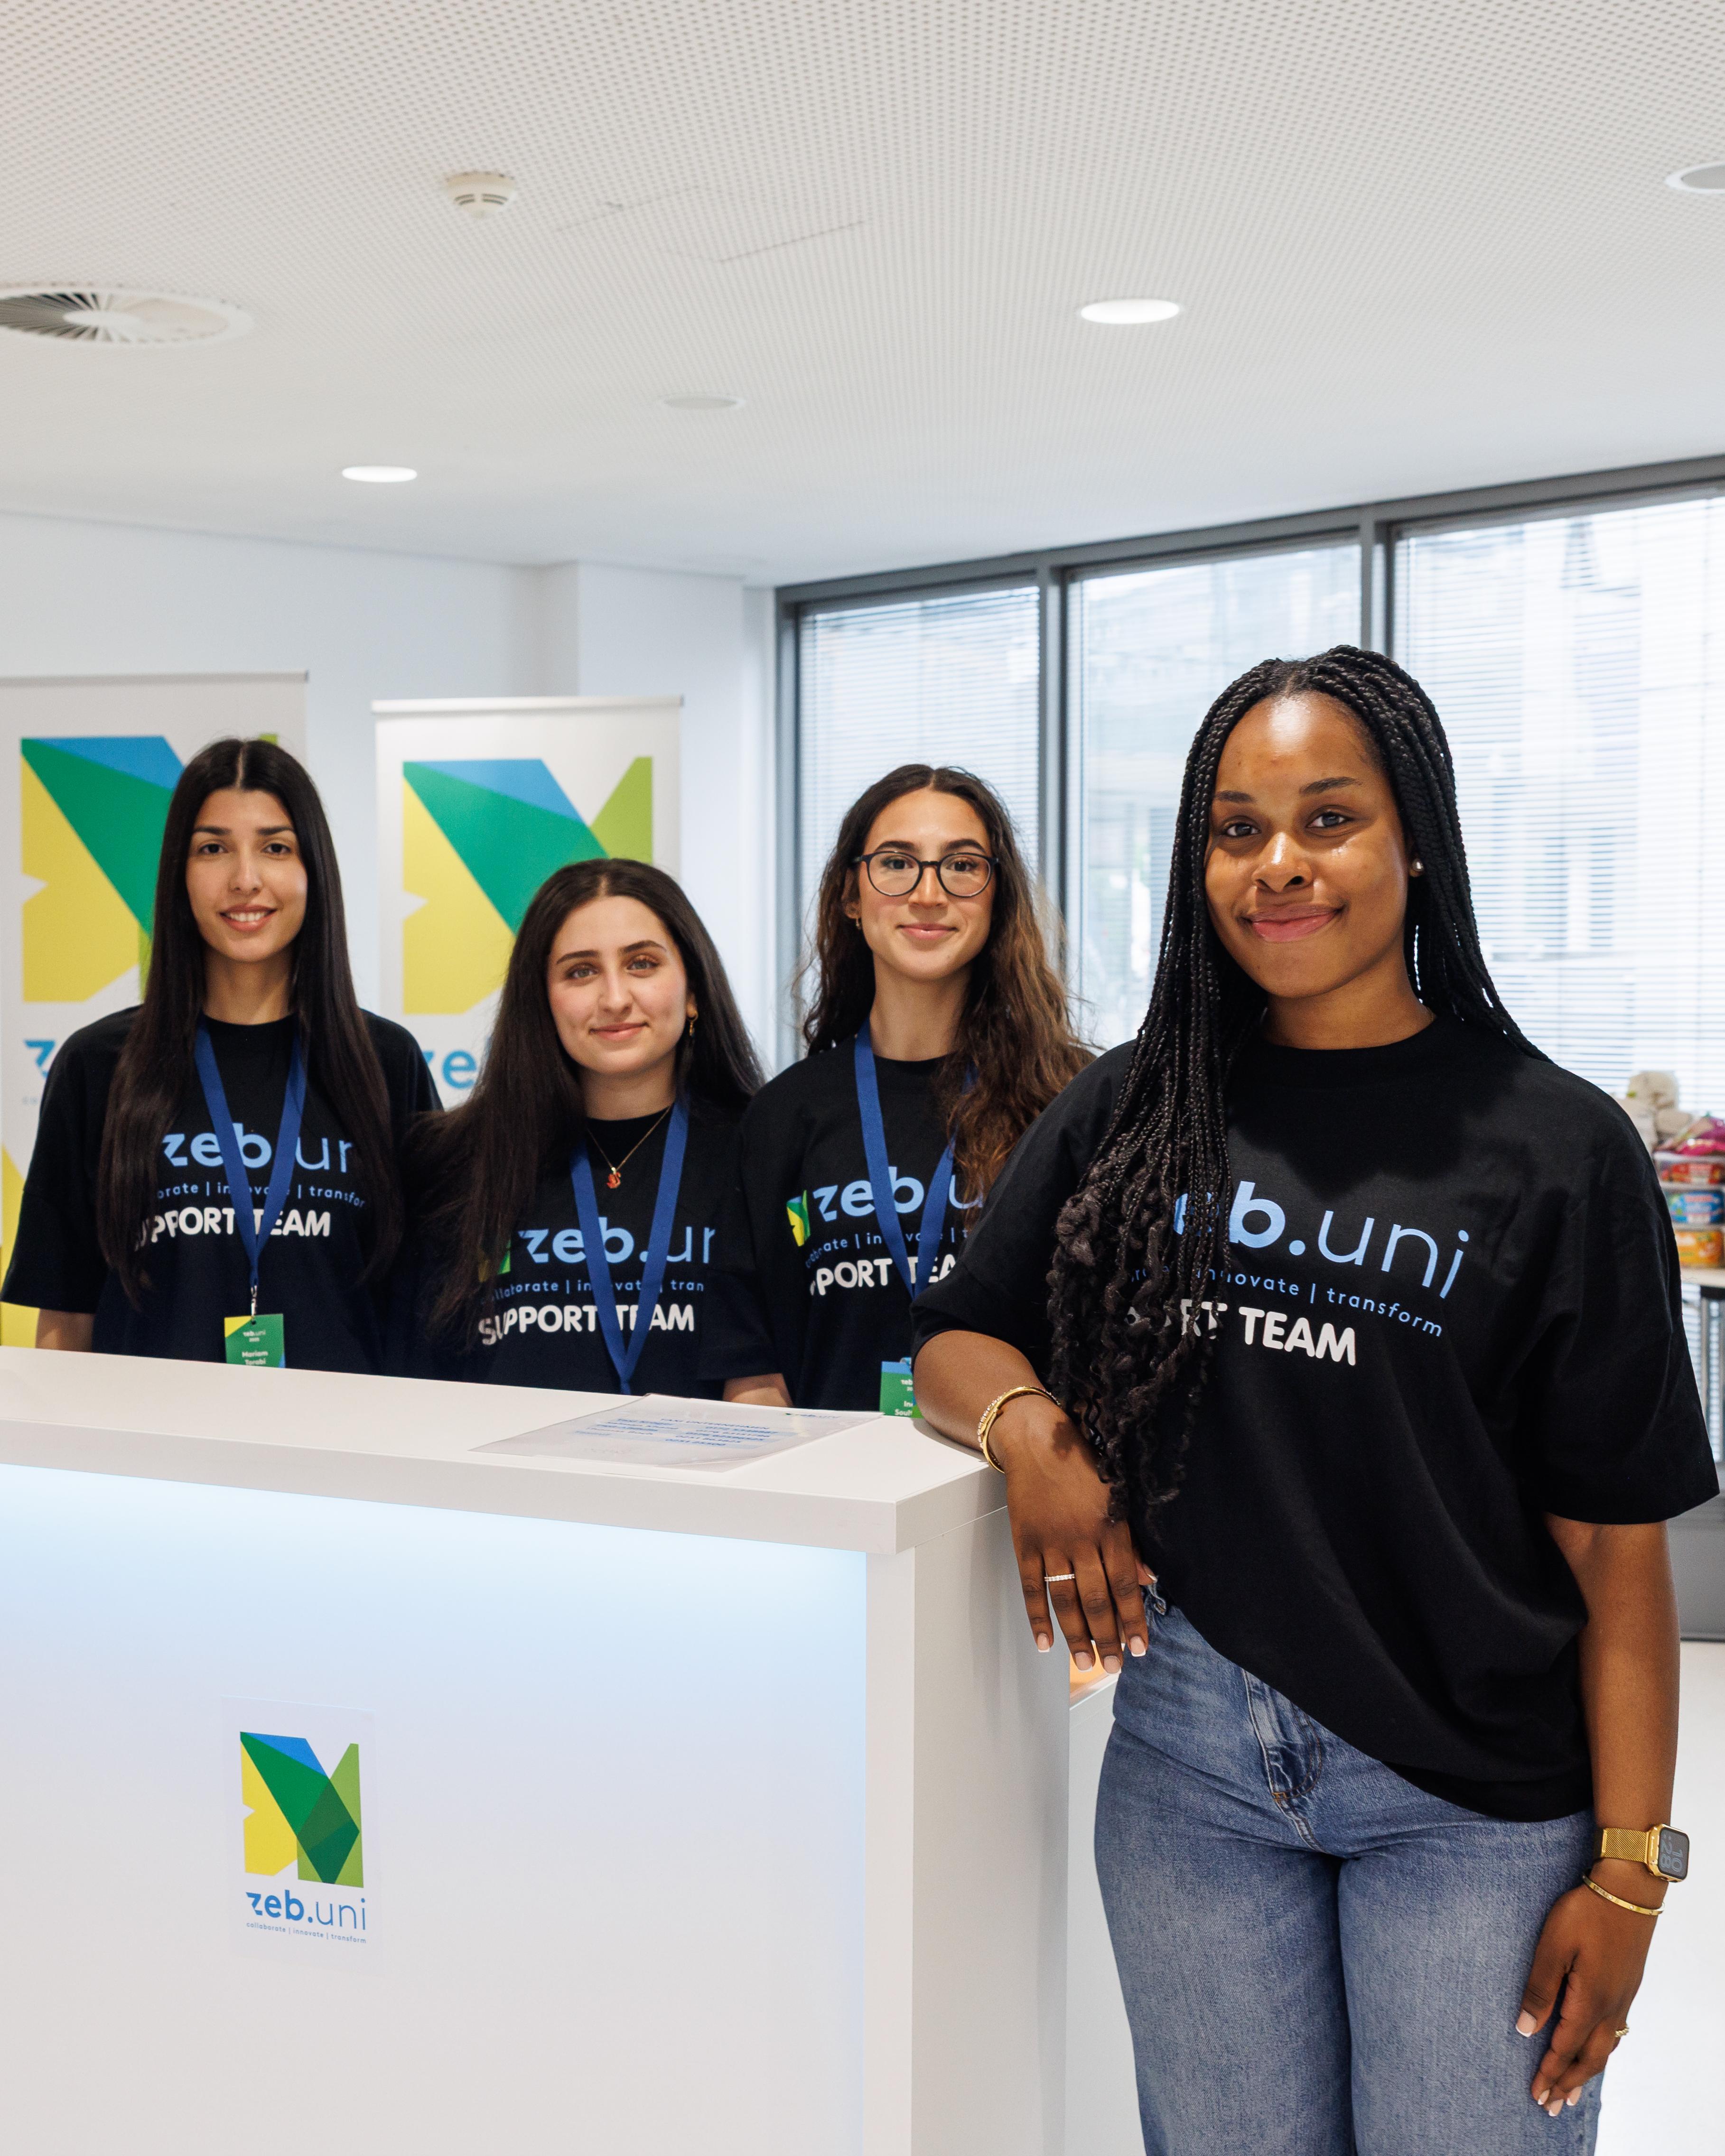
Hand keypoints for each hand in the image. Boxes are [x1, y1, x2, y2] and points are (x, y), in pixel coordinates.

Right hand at [991, 1397, 1149, 1672]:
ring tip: (1085, 1663)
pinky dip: (1037, 1617)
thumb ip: (1130, 1540)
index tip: (1142, 1648)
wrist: (1038, 1440)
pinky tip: (1045, 1643)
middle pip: (1097, 1600)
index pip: (1126, 1586)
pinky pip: (1031, 1587)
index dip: (1134, 1620)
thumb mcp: (1117, 1496)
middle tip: (1115, 1667)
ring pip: (1066, 1600)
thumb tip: (1147, 1579)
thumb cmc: (1083, 1466)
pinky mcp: (1025, 1543)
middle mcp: (1082, 1540)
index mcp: (1111, 1528)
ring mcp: (1051, 1543)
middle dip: (1108, 1638)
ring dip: (1077, 1635)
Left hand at [1518, 1871, 1658, 2114]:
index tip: (1535, 2095)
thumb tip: (1526, 2029)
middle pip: (1588, 2059)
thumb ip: (1540, 1989)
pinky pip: (1614, 2034)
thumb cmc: (1586, 1914)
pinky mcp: (1626, 1988)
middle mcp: (1610, 2008)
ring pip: (1604, 2050)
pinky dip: (1600, 2053)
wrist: (1628, 1892)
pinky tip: (1595, 2052)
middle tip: (1551, 2107)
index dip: (1549, 2072)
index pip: (1564, 2048)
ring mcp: (1622, 2000)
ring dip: (1585, 2073)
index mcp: (1589, 2001)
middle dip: (1568, 2084)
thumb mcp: (1553, 1947)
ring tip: (1572, 2092)